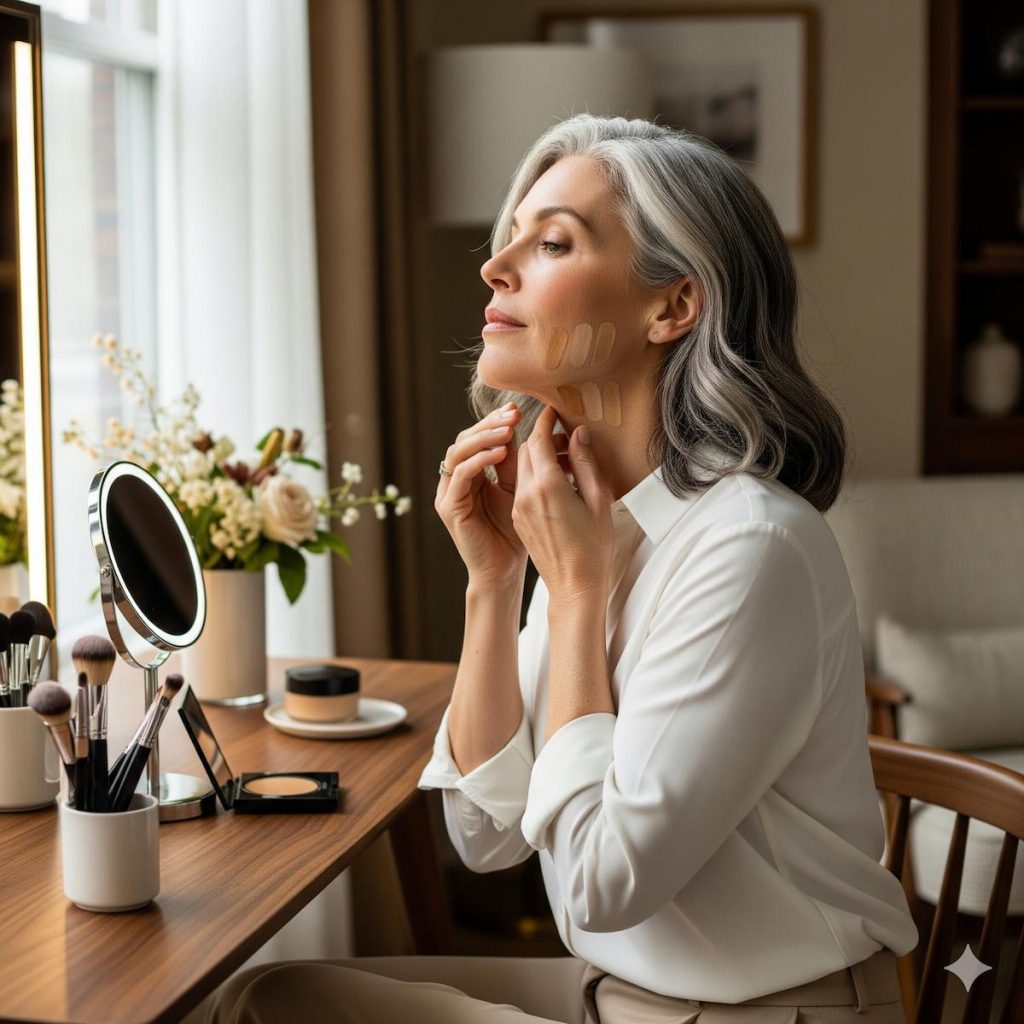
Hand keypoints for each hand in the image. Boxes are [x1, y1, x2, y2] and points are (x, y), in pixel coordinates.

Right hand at [435, 402, 565, 585]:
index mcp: (472, 473)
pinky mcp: (449, 507)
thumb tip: (532, 428)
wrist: (505, 570)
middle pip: (465, 438)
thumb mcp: (520, 489)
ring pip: (458, 451)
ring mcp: (449, 493)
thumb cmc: (516, 533)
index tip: (518, 410)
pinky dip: (479, 460)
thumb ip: (517, 462)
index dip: (495, 421)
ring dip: (483, 437)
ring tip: (508, 430)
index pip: (478, 436)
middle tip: (513, 414)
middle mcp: (456, 479)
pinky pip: (460, 475)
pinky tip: (500, 453)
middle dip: (489, 424)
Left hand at [512, 405, 612, 605]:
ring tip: (567, 462)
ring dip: (539, 456)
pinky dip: (535, 475)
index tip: (555, 410)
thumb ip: (585, 463)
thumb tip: (578, 434)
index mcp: (547, 486)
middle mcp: (526, 493)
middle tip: (567, 437)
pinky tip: (558, 482)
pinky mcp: (519, 518)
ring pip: (522, 467)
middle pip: (526, 450)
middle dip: (543, 437)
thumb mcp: (598, 500)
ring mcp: (519, 507)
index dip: (546, 420)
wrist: (574, 585)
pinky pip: (522, 485)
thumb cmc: (593, 546)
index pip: (538, 439)